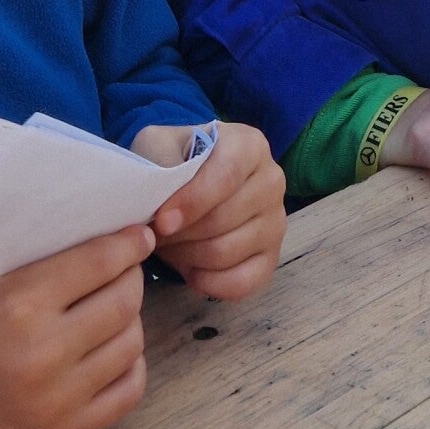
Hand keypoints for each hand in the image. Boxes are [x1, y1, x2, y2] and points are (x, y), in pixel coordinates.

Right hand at [0, 224, 153, 428]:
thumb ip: (47, 245)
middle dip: (131, 277)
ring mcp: (54, 400)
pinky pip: (129, 390)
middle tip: (124, 269)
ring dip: (129, 319)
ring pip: (132, 344)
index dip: (128, 244)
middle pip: (124, 302)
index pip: (100, 262)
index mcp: (19, 303)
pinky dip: (129, 364)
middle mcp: (40, 354)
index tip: (139, 236)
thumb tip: (113, 223)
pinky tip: (110, 347)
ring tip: (111, 307)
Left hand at [136, 121, 285, 299]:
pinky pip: (241, 283)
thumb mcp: (159, 145)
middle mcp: (271, 181)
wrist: (190, 182)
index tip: (162, 222)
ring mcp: (275, 222)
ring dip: (187, 257)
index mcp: (249, 146)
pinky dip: (208, 283)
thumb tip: (160, 194)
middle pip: (223, 220)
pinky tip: (190, 270)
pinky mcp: (272, 257)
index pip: (226, 177)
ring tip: (170, 245)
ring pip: (226, 253)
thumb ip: (159, 160)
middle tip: (154, 234)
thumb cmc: (175, 161)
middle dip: (180, 233)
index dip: (192, 202)